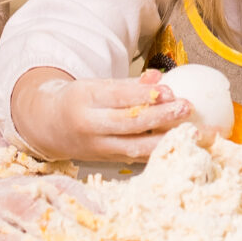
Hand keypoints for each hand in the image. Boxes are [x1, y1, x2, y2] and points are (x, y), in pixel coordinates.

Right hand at [7, 66, 192, 163]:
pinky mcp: (106, 161)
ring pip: (135, 147)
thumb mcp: (97, 85)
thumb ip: (130, 84)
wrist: (49, 127)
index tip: (171, 91)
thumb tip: (160, 78)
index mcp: (84, 99)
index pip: (118, 97)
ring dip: (166, 140)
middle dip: (160, 116)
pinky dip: (159, 153)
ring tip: (192, 131)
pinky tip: (181, 147)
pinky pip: (136, 158)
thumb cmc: (80, 101)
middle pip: (129, 123)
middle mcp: (89, 126)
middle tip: (187, 108)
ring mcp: (97, 148)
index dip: (145, 95)